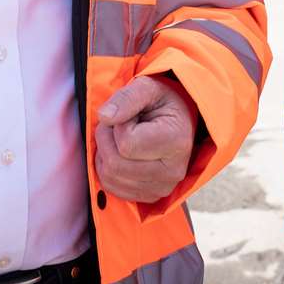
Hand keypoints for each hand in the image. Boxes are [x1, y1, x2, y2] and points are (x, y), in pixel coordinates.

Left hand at [93, 74, 198, 202]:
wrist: (179, 120)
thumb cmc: (161, 102)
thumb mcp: (148, 87)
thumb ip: (127, 97)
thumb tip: (104, 116)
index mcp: (176, 142)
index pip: (126, 144)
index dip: (119, 124)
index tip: (132, 115)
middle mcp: (172, 172)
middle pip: (115, 164)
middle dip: (107, 139)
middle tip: (120, 124)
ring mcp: (162, 188)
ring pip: (110, 178)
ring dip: (106, 153)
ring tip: (122, 137)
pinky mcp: (150, 196)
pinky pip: (112, 188)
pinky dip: (107, 168)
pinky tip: (121, 153)